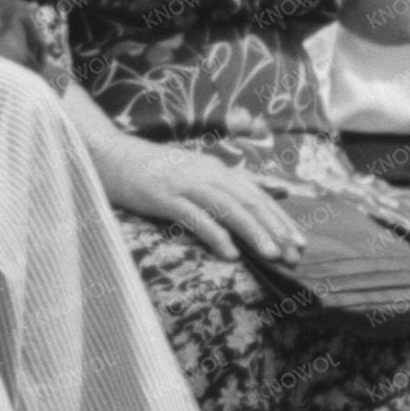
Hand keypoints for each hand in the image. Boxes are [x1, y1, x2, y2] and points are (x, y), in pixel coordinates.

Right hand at [99, 141, 304, 263]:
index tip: (299, 241)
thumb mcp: (192, 172)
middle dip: (275, 227)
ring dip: (253, 231)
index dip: (280, 218)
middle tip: (294, 253)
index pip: (258, 194)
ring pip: (228, 208)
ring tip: (272, 254)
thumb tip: (253, 196)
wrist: (110, 156)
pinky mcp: (163, 196)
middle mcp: (206, 173)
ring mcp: (185, 183)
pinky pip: (195, 216)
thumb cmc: (152, 170)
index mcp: (216, 169)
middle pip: (249, 200)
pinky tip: (231, 252)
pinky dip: (215, 234)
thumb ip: (220, 184)